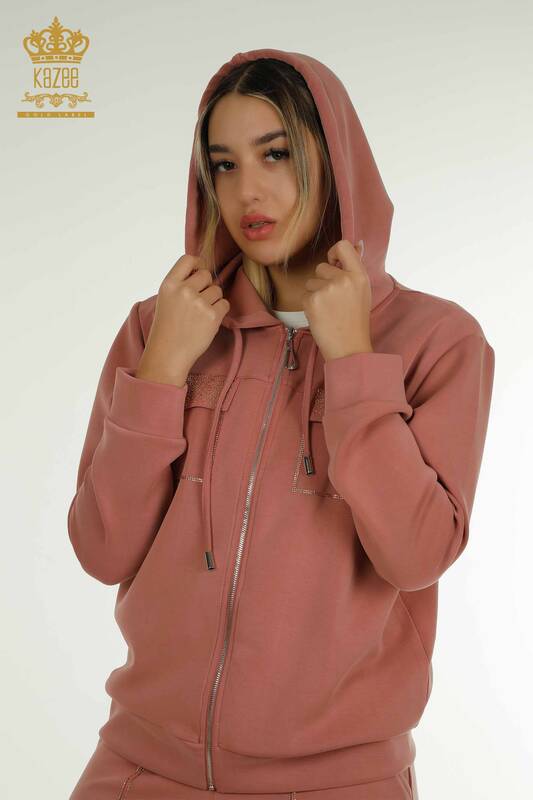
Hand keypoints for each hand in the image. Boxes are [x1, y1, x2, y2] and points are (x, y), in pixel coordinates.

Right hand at [135, 255, 229, 386]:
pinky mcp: (212, 316)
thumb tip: (203, 270)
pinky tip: (208, 321)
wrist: (168, 354)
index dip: (197, 263)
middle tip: (198, 302)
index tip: (199, 271)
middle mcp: (183, 290)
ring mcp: (198, 303)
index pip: (188, 259)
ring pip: (217, 290)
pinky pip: (225, 304)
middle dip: (206, 286)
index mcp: (169, 284)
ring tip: (200, 315)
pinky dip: (220, 312)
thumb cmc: (167, 328)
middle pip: (206, 275)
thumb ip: (181, 284)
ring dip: (213, 300)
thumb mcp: (166, 299)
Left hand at [301, 240, 372, 360]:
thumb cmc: (355, 321)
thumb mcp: (362, 291)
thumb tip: (356, 244)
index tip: (334, 264)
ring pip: (310, 282)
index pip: (343, 246)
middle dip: (323, 282)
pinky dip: (309, 306)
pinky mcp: (312, 301)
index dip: (334, 253)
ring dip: (315, 294)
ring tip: (328, 310)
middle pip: (322, 267)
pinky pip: (304, 295)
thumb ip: (355, 268)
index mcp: (359, 275)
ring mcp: (327, 290)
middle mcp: (344, 279)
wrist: (349, 348)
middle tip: (334, 301)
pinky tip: (321, 317)